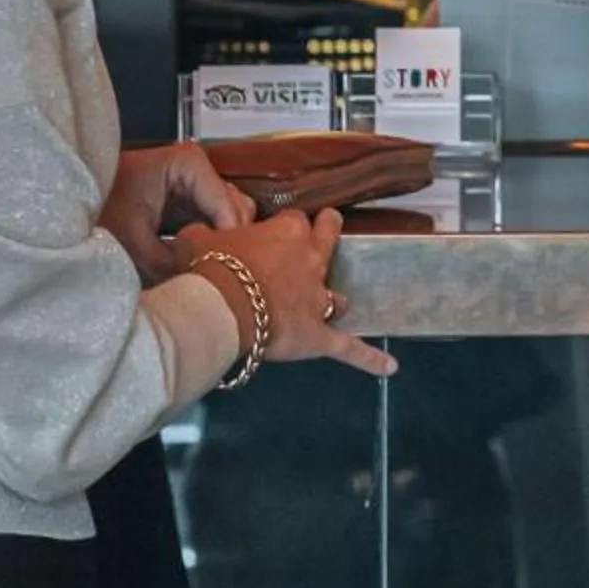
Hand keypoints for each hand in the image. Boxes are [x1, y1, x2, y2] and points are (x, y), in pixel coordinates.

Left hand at [100, 144, 254, 285]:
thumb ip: (173, 266)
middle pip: (237, 210)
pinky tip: (194, 265)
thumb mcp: (131, 243)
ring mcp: (194, 184)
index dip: (230, 245)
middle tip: (215, 277)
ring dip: (220, 245)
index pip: (230, 208)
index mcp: (190, 164)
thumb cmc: (94, 210)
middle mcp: (199, 169)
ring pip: (228, 218)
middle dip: (229, 244)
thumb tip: (206, 291)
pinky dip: (208, 244)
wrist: (64, 204)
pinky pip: (212, 223)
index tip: (224, 276)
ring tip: (203, 272)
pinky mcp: (186, 202)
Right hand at [180, 209, 397, 378]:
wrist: (220, 306)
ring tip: (334, 304)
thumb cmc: (209, 268)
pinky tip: (390, 367)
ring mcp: (317, 299)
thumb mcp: (198, 239)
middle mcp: (309, 261)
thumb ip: (206, 233)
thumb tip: (201, 233)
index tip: (273, 230)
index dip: (284, 226)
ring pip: (336, 297)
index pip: (293, 219)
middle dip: (329, 230)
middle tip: (331, 222)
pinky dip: (369, 358)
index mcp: (286, 233)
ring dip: (333, 299)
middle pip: (327, 239)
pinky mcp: (319, 336)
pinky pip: (348, 348)